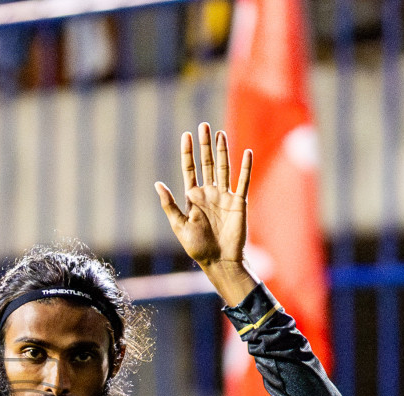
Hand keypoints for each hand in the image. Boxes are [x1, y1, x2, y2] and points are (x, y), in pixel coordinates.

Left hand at [155, 123, 256, 304]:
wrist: (219, 261)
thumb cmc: (197, 247)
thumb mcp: (179, 225)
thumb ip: (169, 204)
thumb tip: (157, 184)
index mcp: (193, 197)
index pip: (190, 168)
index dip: (188, 152)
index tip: (186, 135)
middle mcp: (209, 192)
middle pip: (207, 163)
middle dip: (205, 145)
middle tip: (203, 125)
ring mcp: (224, 196)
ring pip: (223, 168)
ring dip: (222, 151)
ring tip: (219, 134)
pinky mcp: (239, 202)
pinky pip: (243, 181)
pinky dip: (245, 167)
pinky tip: (246, 153)